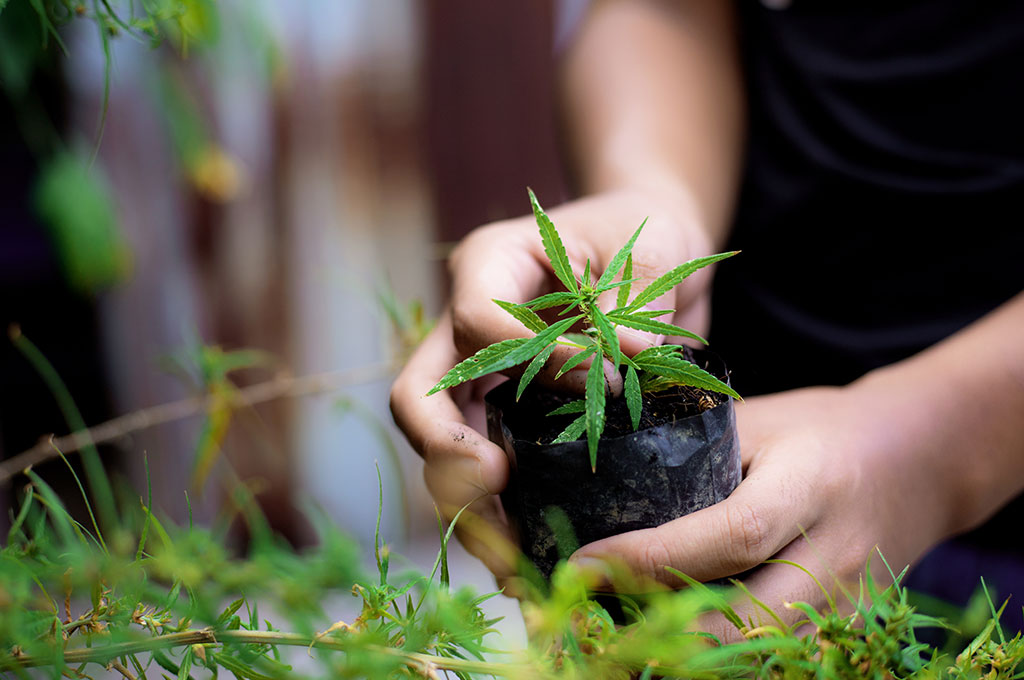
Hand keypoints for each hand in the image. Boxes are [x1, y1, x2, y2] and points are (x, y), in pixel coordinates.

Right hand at [390, 188, 716, 579]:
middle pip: (419, 396)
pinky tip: (529, 555)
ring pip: (440, 448)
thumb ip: (627, 308)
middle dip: (445, 453)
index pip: (477, 321)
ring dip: (468, 503)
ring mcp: (479, 374)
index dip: (535, 359)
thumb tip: (616, 369)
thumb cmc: (648, 234)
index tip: (605, 376)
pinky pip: (484, 466)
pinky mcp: (505, 413)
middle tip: (496, 484)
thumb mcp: (649, 254)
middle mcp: (467, 322)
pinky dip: (500, 513)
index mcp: (491, 265)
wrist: (653, 251)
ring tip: (514, 557)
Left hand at [569, 379, 968, 641]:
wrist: (919, 459)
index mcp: (811, 484)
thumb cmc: (823, 429)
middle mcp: (837, 554)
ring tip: (621, 623)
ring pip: (760, 652)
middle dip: (661, 628)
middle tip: (589, 612)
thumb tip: (604, 483)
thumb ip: (696, 452)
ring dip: (686, 649)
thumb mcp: (761, 421)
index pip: (732, 535)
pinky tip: (673, 632)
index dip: (652, 558)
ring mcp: (850, 603)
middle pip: (748, 621)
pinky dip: (722, 653)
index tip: (584, 564)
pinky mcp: (848, 628)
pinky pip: (776, 654)